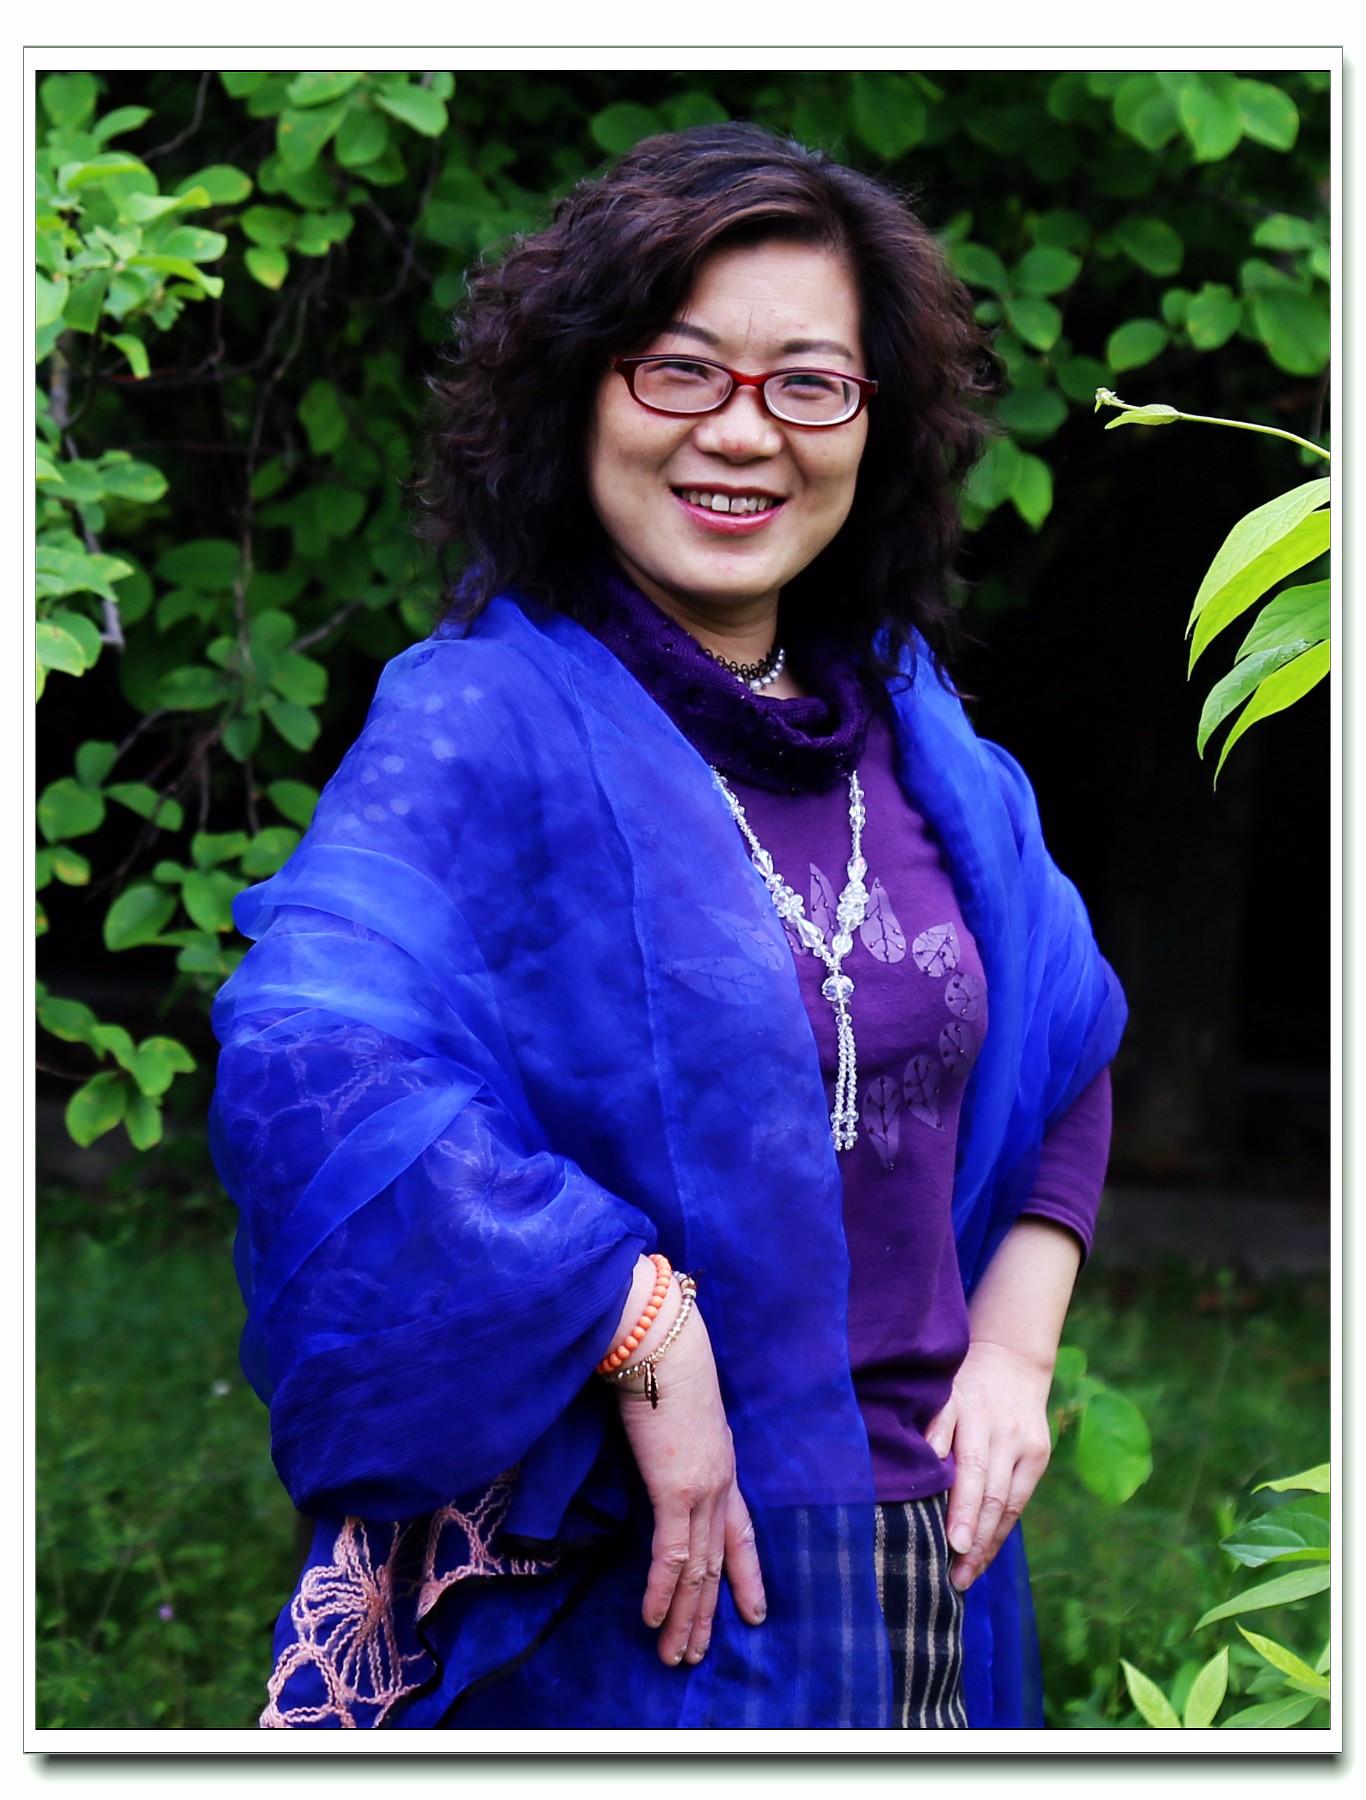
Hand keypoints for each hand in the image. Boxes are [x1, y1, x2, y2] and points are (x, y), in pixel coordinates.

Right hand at [614, 1308, 765, 1665]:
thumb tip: (655, 1442)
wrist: (661, 1343)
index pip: (741, 1531)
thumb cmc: (661, 1363)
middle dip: (709, 1612)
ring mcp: (702, 1488)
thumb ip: (672, 1436)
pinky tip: (653, 1620)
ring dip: (684, 1617)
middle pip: (720, 1561)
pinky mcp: (675, 1489)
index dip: (747, 1574)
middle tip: (699, 1653)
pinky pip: (672, 1555)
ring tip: (676, 1656)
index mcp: (721, 1463)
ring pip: (699, 1569)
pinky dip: (662, 1591)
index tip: (754, 1610)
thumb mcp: (674, 1410)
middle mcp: (720, 1482)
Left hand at [925, 1338, 1054, 1592]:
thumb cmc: (958, 1383)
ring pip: (1007, 1503)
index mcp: (971, 1410)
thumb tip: (920, 1462)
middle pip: (991, 1491)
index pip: (971, 1466)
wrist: (1009, 1360)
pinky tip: (982, 1557)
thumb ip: (931, 1426)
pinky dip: (1000, 1531)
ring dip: (986, 1544)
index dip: (962, 1507)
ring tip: (964, 1578)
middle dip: (974, 1537)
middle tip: (954, 1577)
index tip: (952, 1543)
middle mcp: (1002, 1429)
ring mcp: (1025, 1444)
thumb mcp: (939, 1392)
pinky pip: (1019, 1502)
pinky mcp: (1039, 1456)